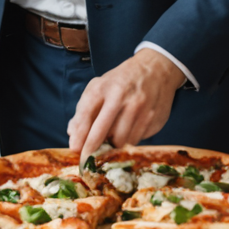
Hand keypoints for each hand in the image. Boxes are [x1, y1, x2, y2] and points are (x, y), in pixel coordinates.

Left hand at [67, 48, 185, 162]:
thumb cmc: (119, 82)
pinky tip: (127, 131)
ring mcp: (141, 109)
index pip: (87, 115)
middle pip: (104, 132)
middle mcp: (123, 98)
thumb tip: (73, 137)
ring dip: (113, 144)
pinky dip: (129, 141)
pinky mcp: (155, 119)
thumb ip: (83, 112)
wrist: (155, 70)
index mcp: (103, 88)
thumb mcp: (97, 88)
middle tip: (88, 159)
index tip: (75, 150)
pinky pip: (137, 140)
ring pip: (122, 140)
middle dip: (93, 148)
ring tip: (111, 137)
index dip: (80, 136)